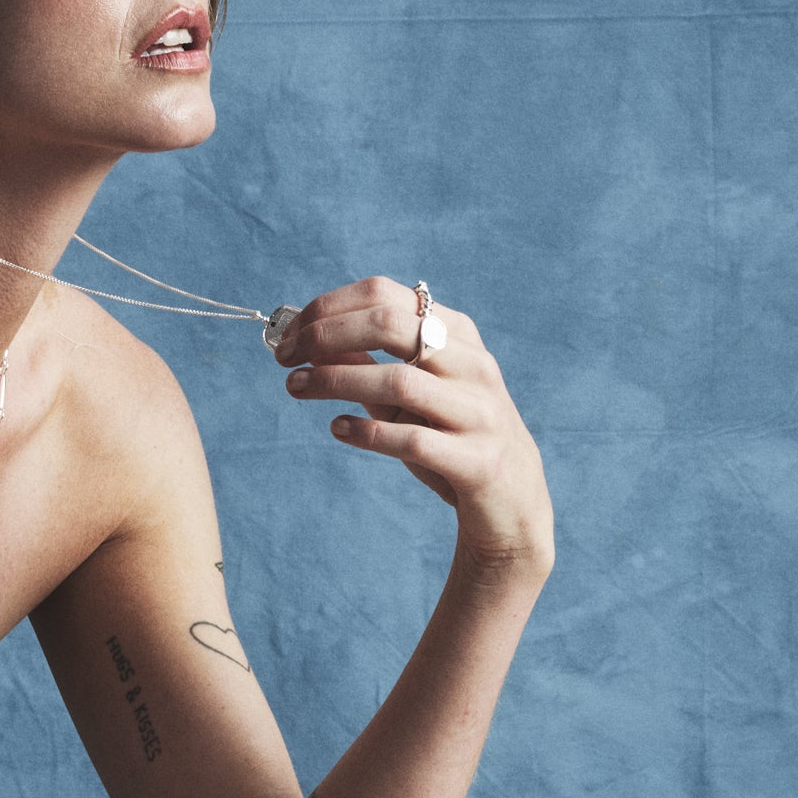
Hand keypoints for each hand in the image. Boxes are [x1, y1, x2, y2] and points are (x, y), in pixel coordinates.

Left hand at [276, 277, 553, 574]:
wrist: (513, 502)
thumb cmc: (449, 438)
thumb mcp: (407, 395)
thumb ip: (365, 366)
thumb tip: (307, 341)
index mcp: (456, 333)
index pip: (384, 295)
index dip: (327, 309)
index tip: (288, 335)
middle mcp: (472, 364)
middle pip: (389, 325)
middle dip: (325, 335)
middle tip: (285, 359)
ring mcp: (479, 411)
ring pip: (399, 380)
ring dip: (335, 380)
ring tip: (295, 388)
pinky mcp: (477, 460)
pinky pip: (412, 439)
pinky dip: (367, 432)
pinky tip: (337, 429)